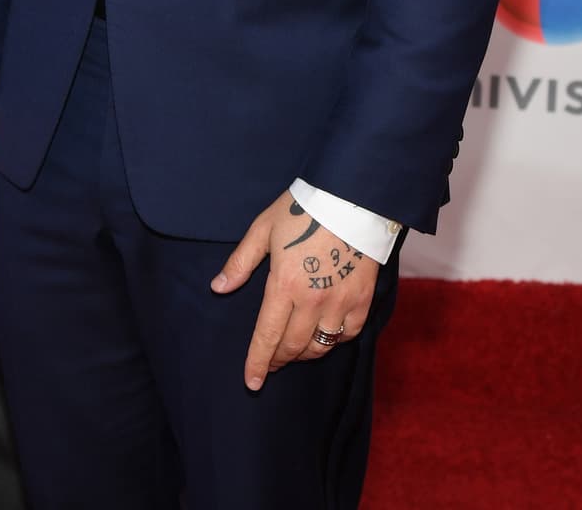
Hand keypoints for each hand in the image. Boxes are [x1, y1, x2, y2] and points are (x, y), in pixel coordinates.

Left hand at [212, 190, 379, 390]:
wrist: (350, 199)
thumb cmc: (301, 209)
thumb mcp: (263, 229)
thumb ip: (240, 262)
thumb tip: (218, 287)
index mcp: (284, 285)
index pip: (267, 336)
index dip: (258, 362)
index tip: (252, 383)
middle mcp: (313, 301)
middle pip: (293, 346)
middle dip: (279, 360)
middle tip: (270, 363)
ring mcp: (341, 303)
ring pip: (320, 346)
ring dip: (304, 354)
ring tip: (293, 352)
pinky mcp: (363, 300)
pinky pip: (347, 334)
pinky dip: (334, 341)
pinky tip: (324, 336)